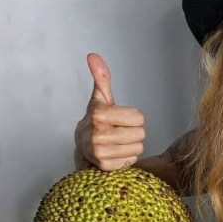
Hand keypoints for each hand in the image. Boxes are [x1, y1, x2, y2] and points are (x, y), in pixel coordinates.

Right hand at [73, 54, 145, 169]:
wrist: (82, 144)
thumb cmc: (97, 119)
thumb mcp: (100, 98)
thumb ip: (101, 78)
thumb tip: (93, 56)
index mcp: (99, 114)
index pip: (139, 118)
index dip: (133, 118)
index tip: (121, 118)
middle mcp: (98, 134)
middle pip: (141, 134)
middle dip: (134, 132)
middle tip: (120, 130)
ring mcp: (100, 152)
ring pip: (138, 148)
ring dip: (131, 145)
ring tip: (118, 141)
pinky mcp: (105, 166)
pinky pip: (131, 161)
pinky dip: (126, 157)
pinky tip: (115, 152)